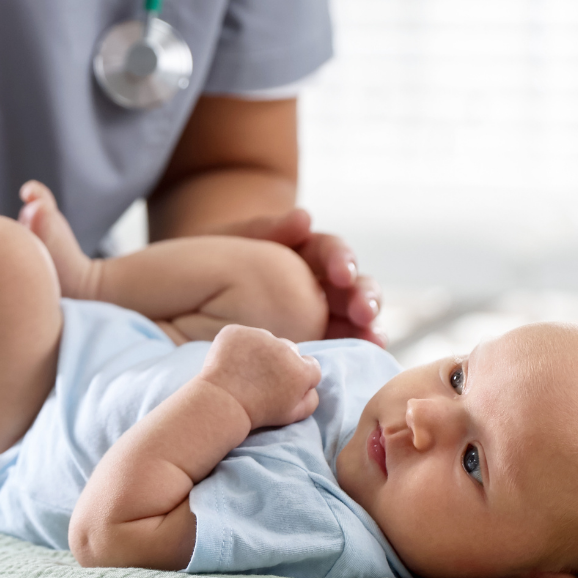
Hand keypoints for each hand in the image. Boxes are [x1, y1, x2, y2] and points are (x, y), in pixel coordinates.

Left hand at [197, 325, 320, 429]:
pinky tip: (231, 363)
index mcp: (301, 369)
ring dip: (260, 351)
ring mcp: (258, 336)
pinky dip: (238, 346)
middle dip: (280, 362)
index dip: (298, 376)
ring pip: (265, 340)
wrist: (220, 404)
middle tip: (262, 380)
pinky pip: (243, 336)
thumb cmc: (257, 413)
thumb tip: (311, 386)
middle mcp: (283, 347)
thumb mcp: (292, 414)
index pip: (310, 365)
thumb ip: (310, 399)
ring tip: (245, 373)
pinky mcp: (235, 331)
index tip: (283, 385)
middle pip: (289, 349)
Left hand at [215, 209, 382, 344]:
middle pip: (354, 286)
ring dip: (370, 327)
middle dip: (363, 297)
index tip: (342, 274)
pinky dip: (356, 351)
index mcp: (308, 252)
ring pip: (357, 318)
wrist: (203, 288)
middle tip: (364, 312)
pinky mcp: (320, 340)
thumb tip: (303, 218)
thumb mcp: (238, 240)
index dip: (342, 261)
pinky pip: (342, 346)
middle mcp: (324, 282)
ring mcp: (325, 313)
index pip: (333, 252)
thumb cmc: (223, 259)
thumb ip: (267, 229)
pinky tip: (364, 359)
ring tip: (374, 340)